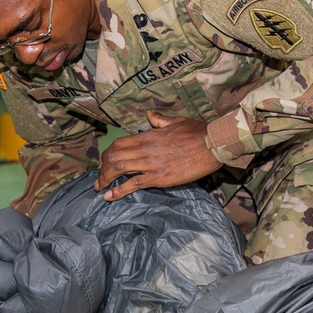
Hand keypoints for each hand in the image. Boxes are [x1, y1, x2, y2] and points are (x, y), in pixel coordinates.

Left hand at [96, 111, 222, 200]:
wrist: (212, 144)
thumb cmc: (197, 132)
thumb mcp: (176, 121)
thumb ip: (159, 120)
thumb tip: (149, 115)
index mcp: (148, 135)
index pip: (118, 144)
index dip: (107, 154)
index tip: (104, 162)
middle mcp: (145, 149)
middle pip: (114, 157)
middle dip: (102, 169)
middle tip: (100, 178)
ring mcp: (151, 164)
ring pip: (119, 169)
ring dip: (106, 180)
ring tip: (100, 188)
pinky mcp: (159, 177)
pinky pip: (134, 184)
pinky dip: (119, 191)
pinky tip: (110, 197)